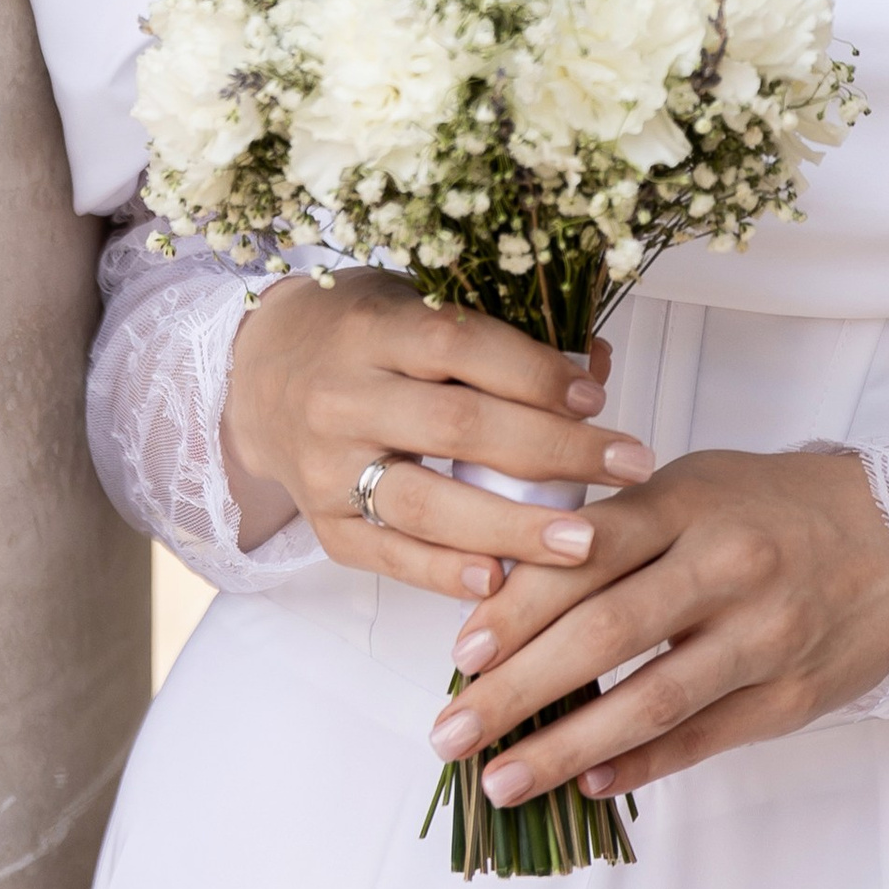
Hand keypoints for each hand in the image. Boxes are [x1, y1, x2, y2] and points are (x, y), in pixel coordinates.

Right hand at [221, 273, 653, 603]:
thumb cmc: (360, 333)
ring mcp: (327, 467)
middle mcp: (342, 397)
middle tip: (631, 467)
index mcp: (372, 328)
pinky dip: (447, 573)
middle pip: (457, 427)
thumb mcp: (416, 305)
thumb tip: (595, 363)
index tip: (598, 400)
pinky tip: (504, 584)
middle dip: (555, 451)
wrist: (257, 376)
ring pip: (426, 503)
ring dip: (514, 527)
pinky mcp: (324, 524)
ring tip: (587, 544)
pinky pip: (391, 556)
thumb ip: (498, 334)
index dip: (533, 372)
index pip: (459, 346)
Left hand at [424, 446, 888, 802]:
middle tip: (449, 734)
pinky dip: (641, 765)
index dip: (516, 606)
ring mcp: (762, 638)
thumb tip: (509, 592)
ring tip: (499, 780)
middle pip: (604, 633)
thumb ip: (614, 530)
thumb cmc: (772, 508)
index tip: (459, 653)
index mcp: (688, 504)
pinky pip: (702, 739)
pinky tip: (587, 784)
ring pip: (650, 701)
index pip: (584, 554)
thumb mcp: (693, 486)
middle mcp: (724, 568)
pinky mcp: (791, 698)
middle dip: (517, 690)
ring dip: (565, 748)